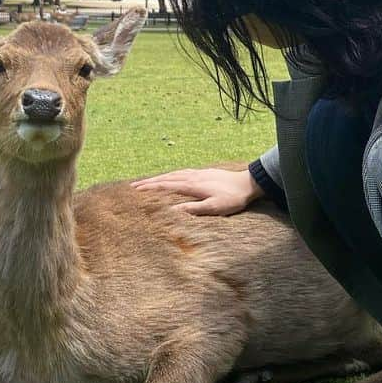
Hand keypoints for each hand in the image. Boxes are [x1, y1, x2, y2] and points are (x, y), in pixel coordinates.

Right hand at [131, 167, 262, 216]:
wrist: (248, 183)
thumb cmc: (232, 198)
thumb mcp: (214, 207)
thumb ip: (194, 209)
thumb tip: (172, 210)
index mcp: (192, 186)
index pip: (166, 186)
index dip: (150, 188)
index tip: (136, 190)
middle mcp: (193, 177)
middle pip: (166, 178)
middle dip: (150, 182)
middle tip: (133, 186)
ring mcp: (198, 173)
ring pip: (173, 174)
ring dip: (159, 177)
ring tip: (147, 181)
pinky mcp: (204, 172)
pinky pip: (182, 172)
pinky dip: (171, 174)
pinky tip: (171, 175)